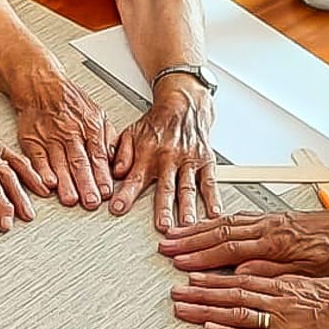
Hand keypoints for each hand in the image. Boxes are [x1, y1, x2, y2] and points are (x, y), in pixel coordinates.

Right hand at [13, 75, 115, 210]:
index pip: (98, 156)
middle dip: (86, 183)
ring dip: (65, 183)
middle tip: (90, 201)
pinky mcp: (32, 140)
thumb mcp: (97, 113)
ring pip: (59, 163)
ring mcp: (50, 137)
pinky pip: (38, 158)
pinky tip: (48, 184)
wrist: (40, 85)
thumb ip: (107, 138)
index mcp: (89, 127)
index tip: (105, 192)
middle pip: (79, 162)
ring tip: (71, 199)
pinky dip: (42, 172)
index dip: (102, 175)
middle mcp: (70, 133)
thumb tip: (115, 160)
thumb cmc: (70, 101)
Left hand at [111, 80, 218, 230]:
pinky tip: (213, 211)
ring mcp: (188, 161)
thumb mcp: (131, 133)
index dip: (126, 194)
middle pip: (165, 188)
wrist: (183, 103)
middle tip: (162, 225)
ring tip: (187, 224)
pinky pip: (209, 181)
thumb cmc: (157, 123)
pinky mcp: (205, 161)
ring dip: (188, 207)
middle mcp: (168, 158)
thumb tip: (115, 173)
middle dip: (163, 208)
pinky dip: (213, 197)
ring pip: (187, 187)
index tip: (118, 209)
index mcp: (147, 154)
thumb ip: (121, 154)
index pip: (134, 178)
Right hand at [157, 202, 328, 275]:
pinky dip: (215, 222)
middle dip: (189, 241)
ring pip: (225, 223)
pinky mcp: (271, 218)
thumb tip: (241, 274)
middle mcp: (265, 228)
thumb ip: (272, 272)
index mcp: (272, 243)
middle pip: (219, 233)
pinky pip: (236, 218)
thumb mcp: (308, 271)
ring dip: (198, 230)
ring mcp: (266, 221)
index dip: (201, 257)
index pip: (228, 250)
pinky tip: (206, 226)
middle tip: (165, 246)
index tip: (179, 264)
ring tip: (175, 234)